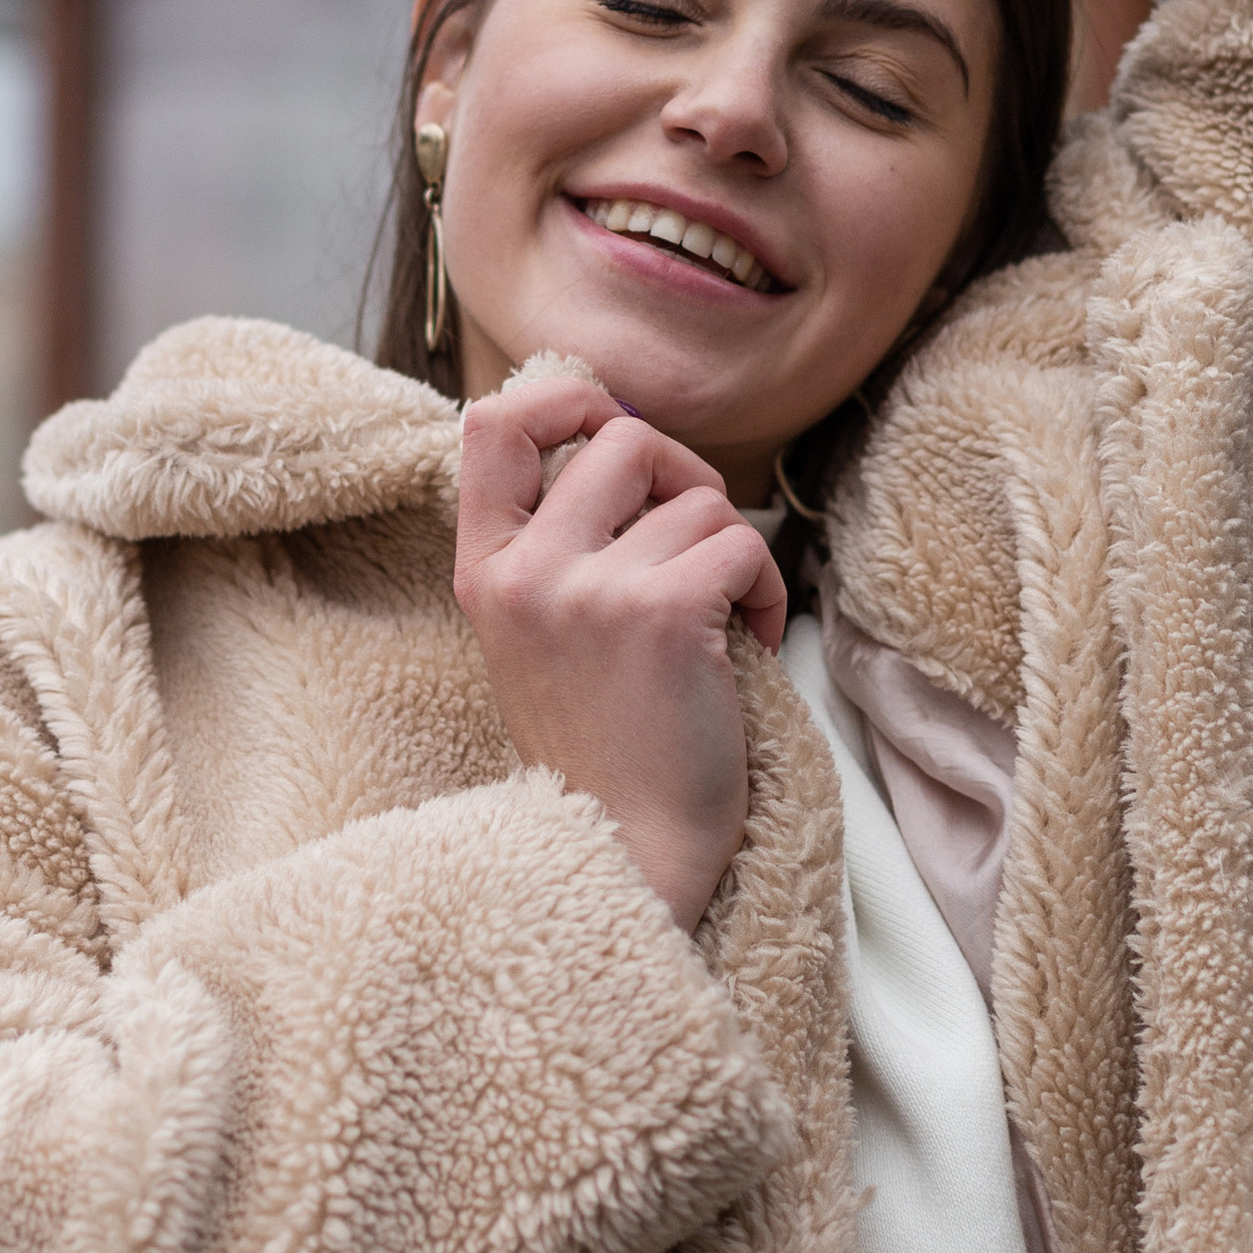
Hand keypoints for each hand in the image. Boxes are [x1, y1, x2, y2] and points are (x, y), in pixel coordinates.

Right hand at [456, 374, 783, 932]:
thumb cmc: (602, 747)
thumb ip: (556, 543)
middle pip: (623, 437)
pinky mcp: (661, 613)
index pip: (492, 423)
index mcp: (485, 570)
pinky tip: (749, 648)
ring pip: (699, 498)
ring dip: (731, 553)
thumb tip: (619, 433)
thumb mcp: (538, 634)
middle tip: (698, 548)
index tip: (605, 427)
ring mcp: (589, 590)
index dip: (560, 398)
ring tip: (721, 622)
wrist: (627, 854)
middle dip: (684, 478)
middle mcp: (526, 571)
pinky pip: (742, 546)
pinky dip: (767, 592)